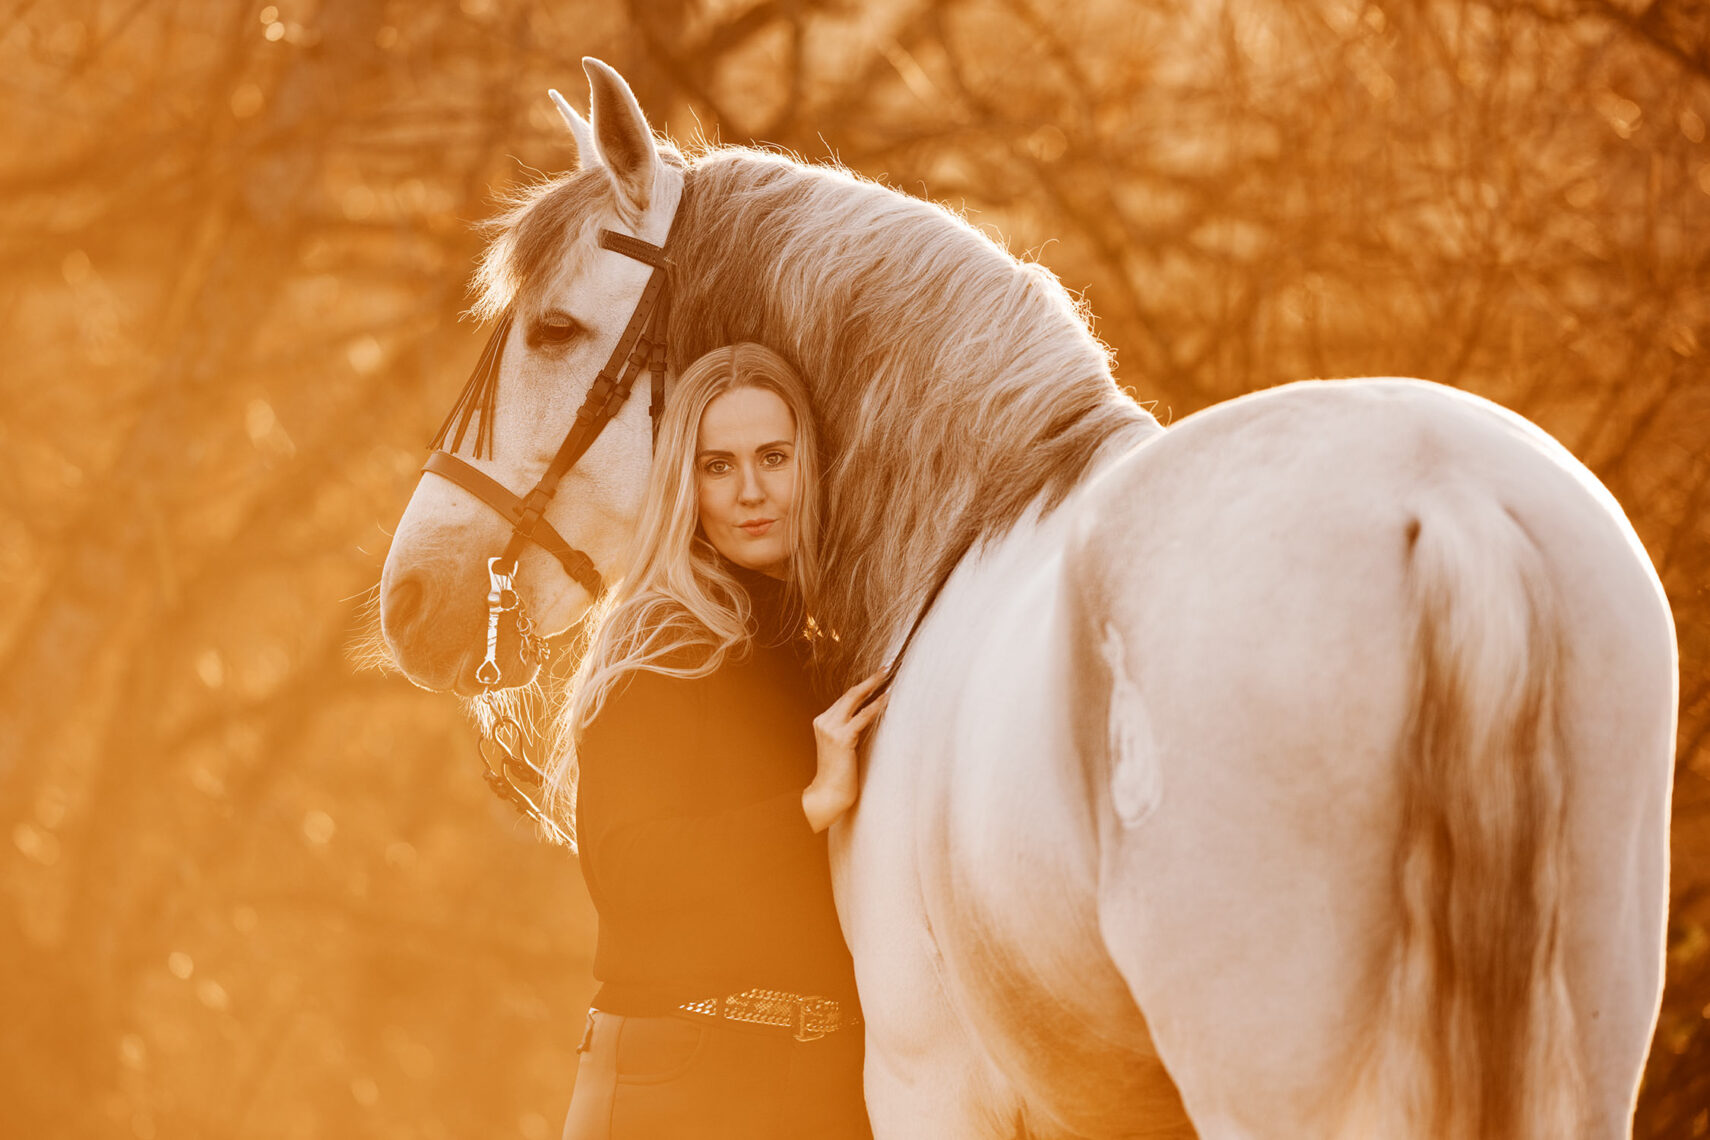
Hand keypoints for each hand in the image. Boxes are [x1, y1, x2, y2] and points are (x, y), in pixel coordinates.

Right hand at [802, 669, 889, 832]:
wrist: (829, 793)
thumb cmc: (841, 772)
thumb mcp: (843, 745)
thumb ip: (851, 728)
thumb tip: (871, 713)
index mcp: (823, 721)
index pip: (846, 698)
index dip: (864, 685)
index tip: (879, 674)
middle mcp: (824, 721)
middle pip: (850, 694)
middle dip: (870, 679)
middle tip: (888, 666)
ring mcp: (831, 729)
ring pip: (854, 699)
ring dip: (874, 685)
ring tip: (889, 675)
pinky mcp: (841, 738)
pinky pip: (862, 717)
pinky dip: (876, 706)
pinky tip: (887, 697)